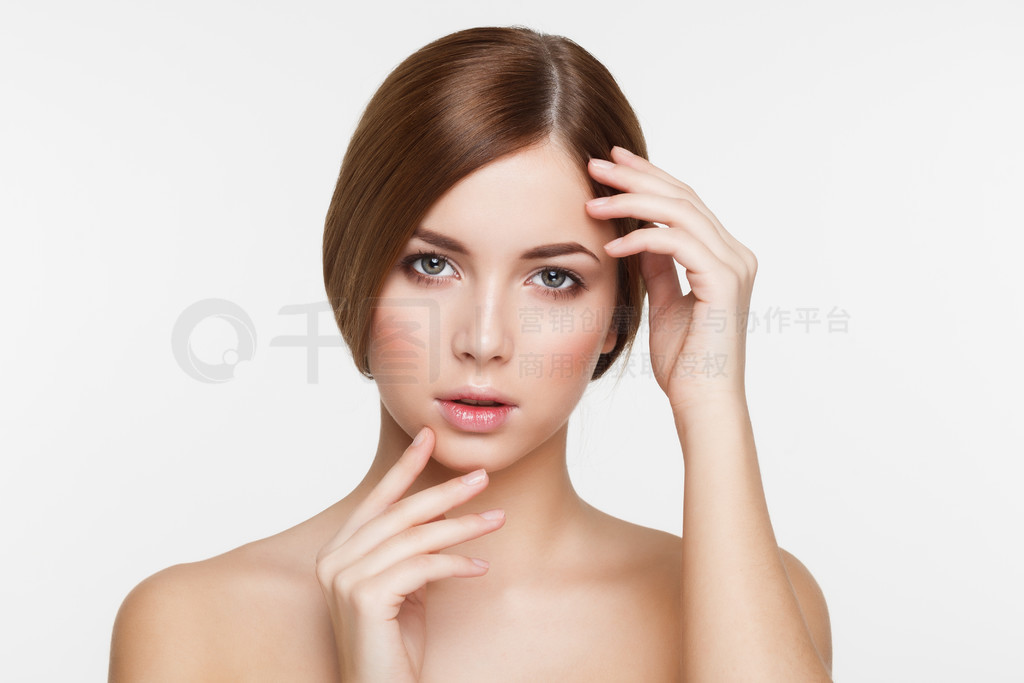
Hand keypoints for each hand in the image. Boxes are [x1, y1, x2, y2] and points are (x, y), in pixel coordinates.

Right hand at [314, 427, 505, 680]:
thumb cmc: (393, 644)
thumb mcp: (405, 587)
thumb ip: (411, 551)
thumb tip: (444, 512)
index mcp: (338, 552)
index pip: (377, 501)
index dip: (404, 468)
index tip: (428, 438)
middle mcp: (333, 560)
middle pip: (399, 513)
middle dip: (444, 492)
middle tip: (482, 477)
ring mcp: (344, 579)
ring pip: (414, 538)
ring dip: (462, 526)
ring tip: (496, 519)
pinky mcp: (364, 597)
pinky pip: (420, 567)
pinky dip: (454, 564)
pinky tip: (479, 569)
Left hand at [585, 146, 757, 409]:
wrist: (704, 403)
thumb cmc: (685, 363)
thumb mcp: (665, 304)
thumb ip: (658, 268)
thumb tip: (638, 237)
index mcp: (723, 257)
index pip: (683, 203)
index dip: (648, 180)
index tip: (612, 165)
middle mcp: (735, 254)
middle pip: (682, 196)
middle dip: (636, 176)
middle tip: (597, 162)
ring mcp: (733, 265)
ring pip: (679, 212)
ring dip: (632, 201)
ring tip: (594, 199)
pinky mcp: (724, 281)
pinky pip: (676, 243)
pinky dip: (641, 239)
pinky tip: (612, 245)